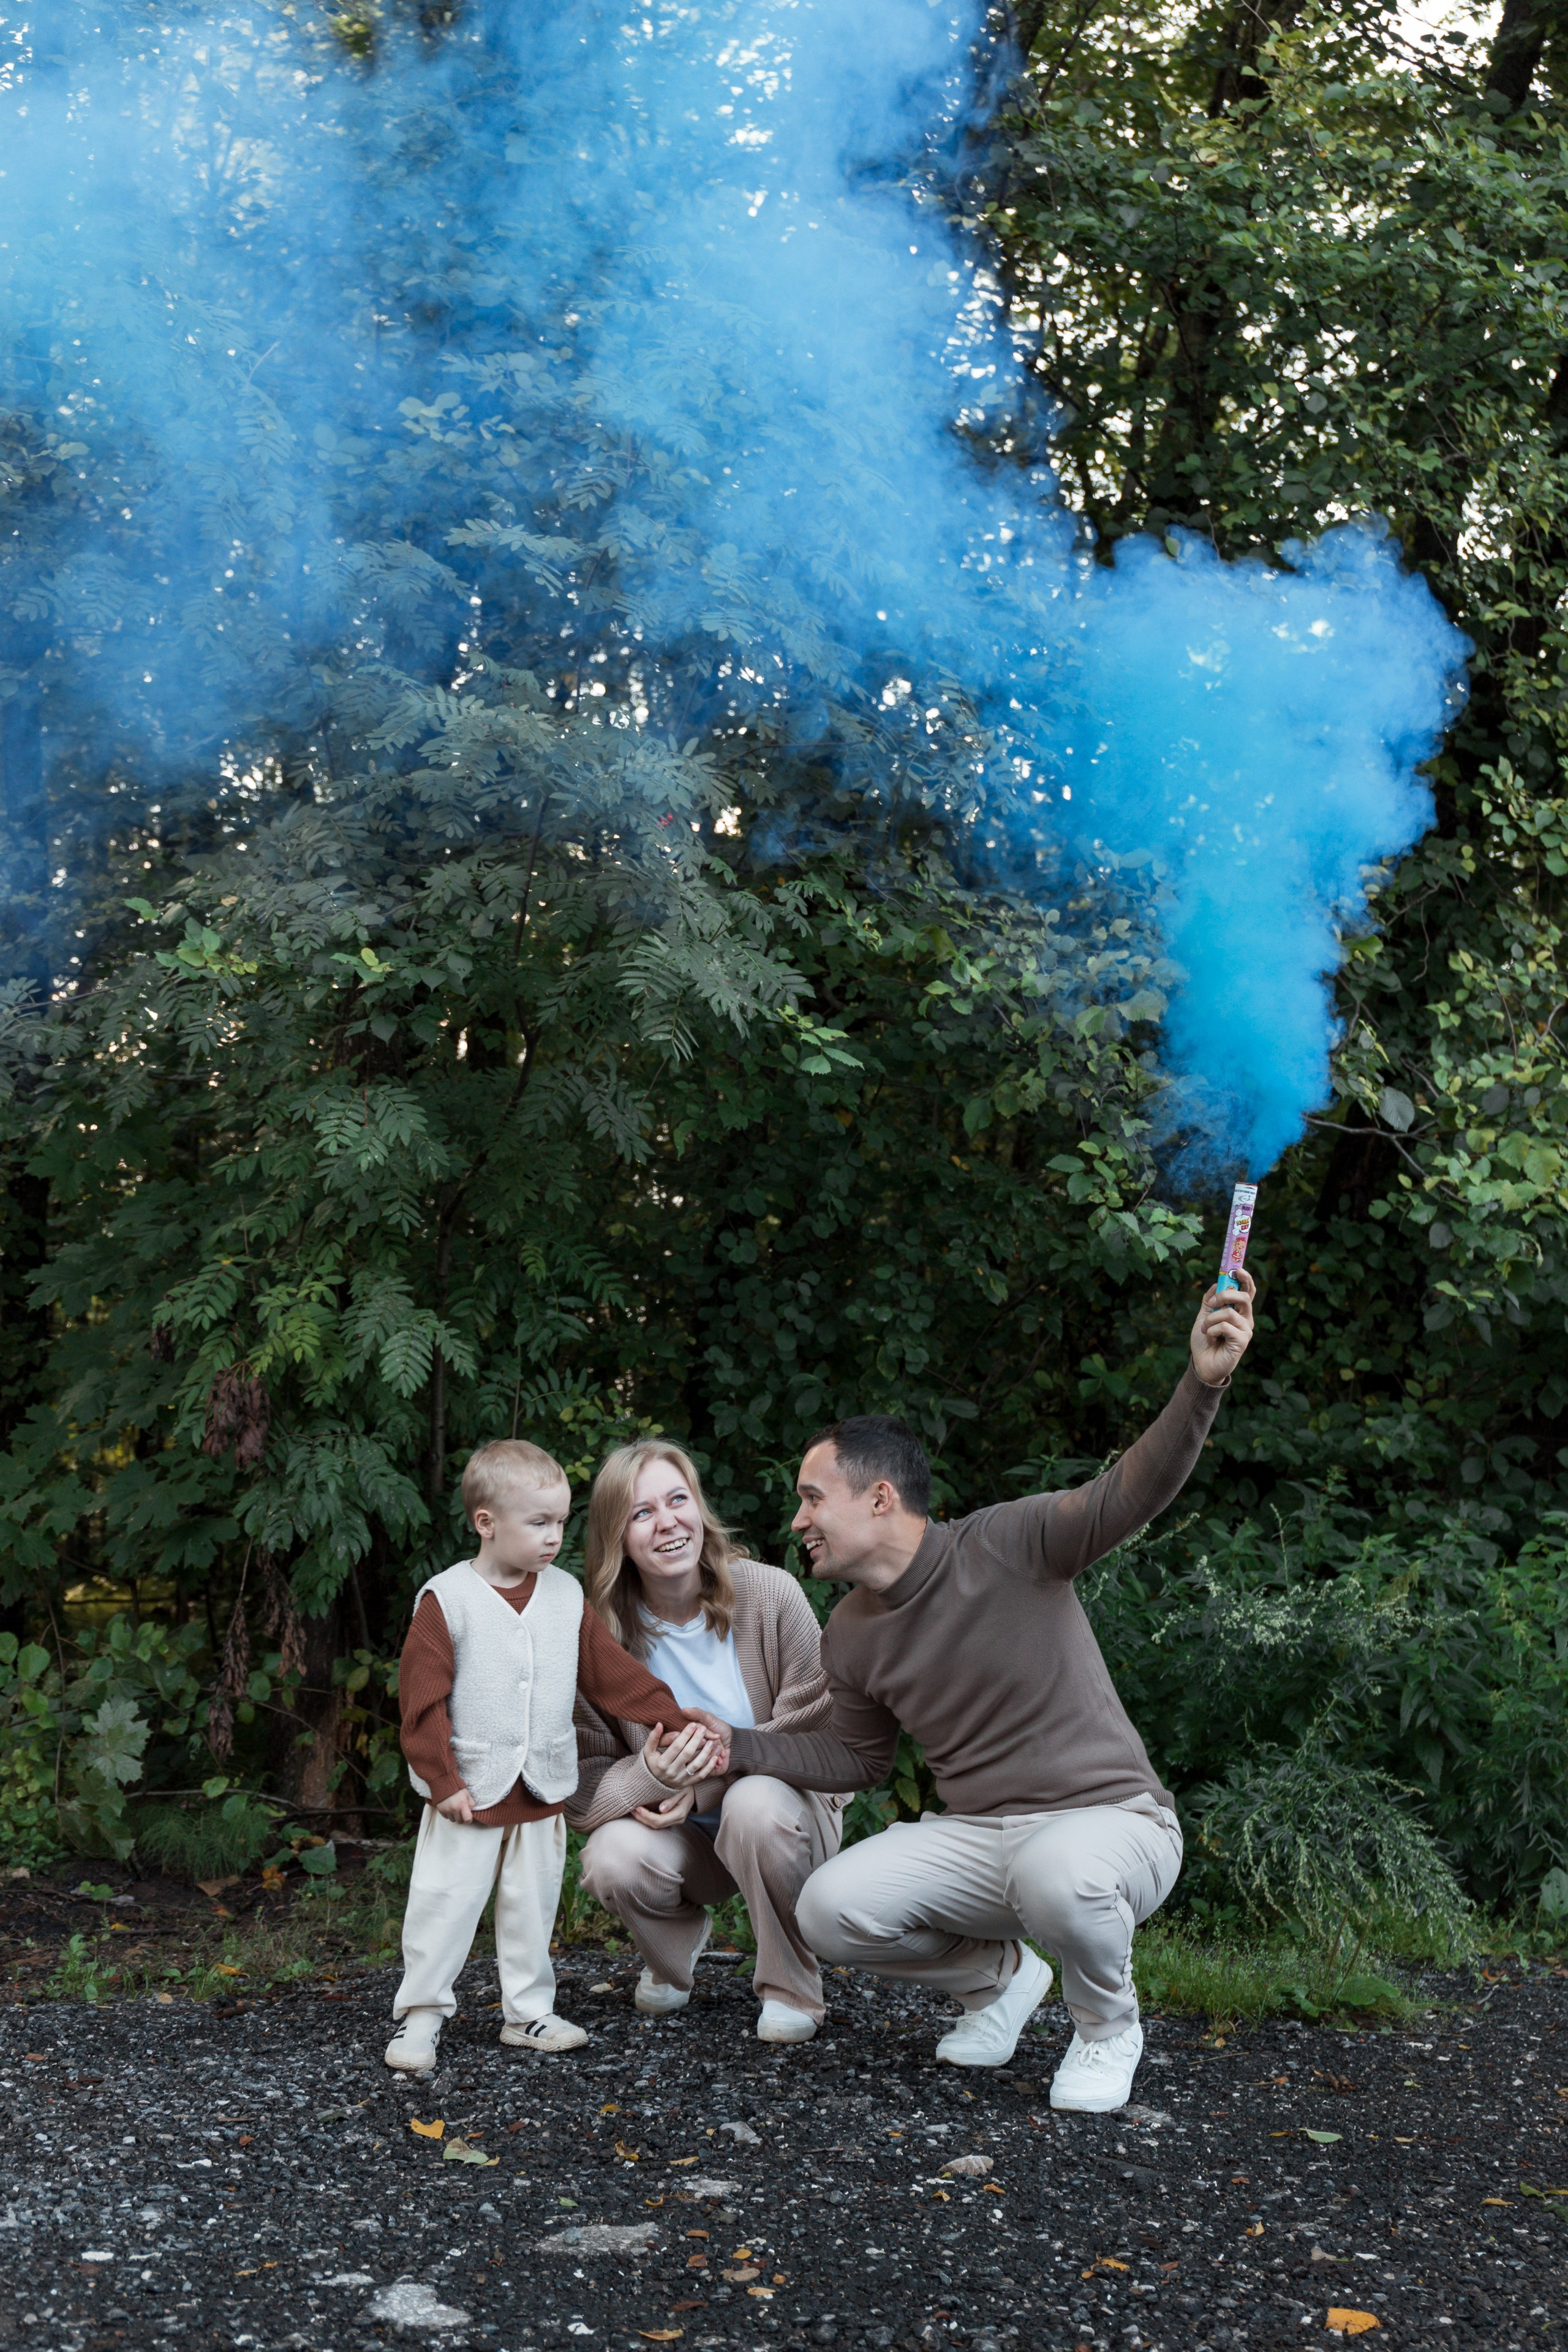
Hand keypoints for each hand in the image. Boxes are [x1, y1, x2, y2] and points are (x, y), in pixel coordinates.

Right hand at [436, 1785, 475, 1822]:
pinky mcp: (441, 1810)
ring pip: (452, 1820)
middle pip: (459, 1821)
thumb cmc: (457, 1788)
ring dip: (454, 1816)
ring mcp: (447, 1810)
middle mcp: (454, 1809)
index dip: (469, 1820)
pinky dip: (448, 1814)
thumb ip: (471, 1804)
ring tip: (454, 1809)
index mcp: (462, 1805)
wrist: (444, 1783)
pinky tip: (449, 1808)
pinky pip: (446, 1817)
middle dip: (461, 1818)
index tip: (468, 1818)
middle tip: (461, 1812)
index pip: (467, 1820)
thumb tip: (470, 1811)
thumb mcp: (467, 1794)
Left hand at [633, 1786, 695, 1830]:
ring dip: (643, 1819)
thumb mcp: (682, 1789)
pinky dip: (647, 1817)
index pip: (660, 1820)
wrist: (693, 1786)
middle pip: (656, 1825)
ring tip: (633, 1810)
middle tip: (632, 1809)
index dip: (647, 1816)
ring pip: (656, 1825)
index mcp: (680, 1813)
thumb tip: (662, 1809)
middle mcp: (678, 1819)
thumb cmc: (687, 1785)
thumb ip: (672, 1799)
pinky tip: (640, 1810)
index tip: (637, 1807)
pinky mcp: (671, 1818)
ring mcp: (674, 1820)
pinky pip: (657, 1821)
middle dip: (642, 1818)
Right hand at [642, 1720, 722, 1788]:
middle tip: (703, 1728)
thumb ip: (653, 1737)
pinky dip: (709, 1766)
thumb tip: (659, 1724)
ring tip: (711, 1741)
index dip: (685, 1735)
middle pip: (687, 1753)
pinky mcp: (688, 1784)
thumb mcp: (648, 1750)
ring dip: (705, 1752)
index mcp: (662, 1762)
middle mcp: (671, 1772)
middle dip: (696, 1739)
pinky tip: (715, 1756)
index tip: (692, 1724)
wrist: (654, 1783)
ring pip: (696, 1765)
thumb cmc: (653, 1762)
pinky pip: (701, 1775)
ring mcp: (681, 1779)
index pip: (676, 1746)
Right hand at [680, 1707, 733, 1772]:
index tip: (706, 1729)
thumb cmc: (721, 1730)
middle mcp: (687, 1750)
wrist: (735, 1745)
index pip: (683, 1737)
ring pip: (695, 1759)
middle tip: (715, 1739)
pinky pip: (703, 1768)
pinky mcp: (701, 1771)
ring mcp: (693, 1761)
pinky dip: (714, 1761)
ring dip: (711, 1751)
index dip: (696, 1733)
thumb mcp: (710, 1719)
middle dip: (706, 1743)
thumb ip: (697, 1714)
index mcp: (686, 1736)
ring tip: (719, 1747)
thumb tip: (683, 1710)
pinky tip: (720, 1757)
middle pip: (688, 1749)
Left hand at [1190, 1267, 1255, 1385]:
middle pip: (1244, 1297)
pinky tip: (1211, 1339)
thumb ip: (1210, 1300)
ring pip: (1229, 1313)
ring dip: (1211, 1320)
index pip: (1248, 1292)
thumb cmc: (1205, 1341)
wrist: (1202, 1363)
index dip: (1246, 1279)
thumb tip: (1216, 1283)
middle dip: (1225, 1295)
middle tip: (1211, 1305)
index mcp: (1239, 1311)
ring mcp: (1246, 1330)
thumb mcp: (1204, 1316)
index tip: (1237, 1269)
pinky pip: (1225, 1326)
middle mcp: (1246, 1319)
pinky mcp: (1242, 1341)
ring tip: (1205, 1330)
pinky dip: (1212, 1331)